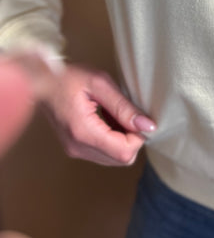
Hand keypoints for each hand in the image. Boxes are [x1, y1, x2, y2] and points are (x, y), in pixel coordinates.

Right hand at [2, 51, 156, 166]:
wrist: (41, 81)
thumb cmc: (68, 78)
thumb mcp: (100, 84)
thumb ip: (124, 107)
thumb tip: (148, 126)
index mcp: (83, 132)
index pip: (124, 152)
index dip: (138, 137)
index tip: (137, 118)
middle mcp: (78, 148)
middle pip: (121, 159)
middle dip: (132, 138)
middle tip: (126, 114)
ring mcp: (76, 150)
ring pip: (114, 158)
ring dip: (123, 139)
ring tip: (114, 114)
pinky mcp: (75, 148)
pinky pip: (104, 153)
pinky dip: (113, 139)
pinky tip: (108, 119)